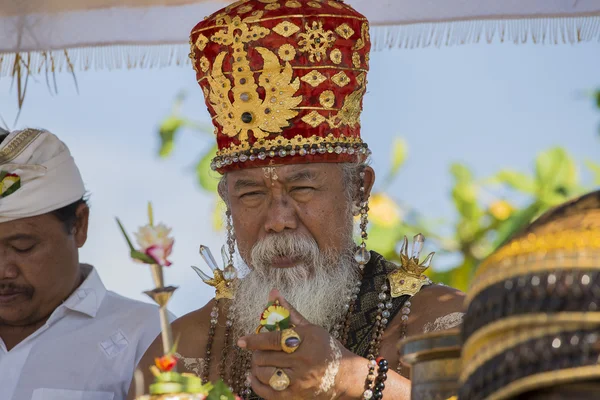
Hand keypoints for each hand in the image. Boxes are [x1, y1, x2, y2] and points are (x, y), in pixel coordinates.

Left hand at [238, 289, 363, 399]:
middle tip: (258, 352)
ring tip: (259, 363)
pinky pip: (268, 393)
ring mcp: (299, 381)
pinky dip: (256, 385)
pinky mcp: (295, 397)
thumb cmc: (327, 348)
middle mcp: (302, 361)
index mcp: (306, 341)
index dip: (255, 340)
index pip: (274, 340)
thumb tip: (273, 293)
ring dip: (256, 368)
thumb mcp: (311, 329)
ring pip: (264, 374)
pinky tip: (253, 377)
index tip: (241, 341)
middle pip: (266, 358)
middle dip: (257, 354)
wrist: (346, 377)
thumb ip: (290, 312)